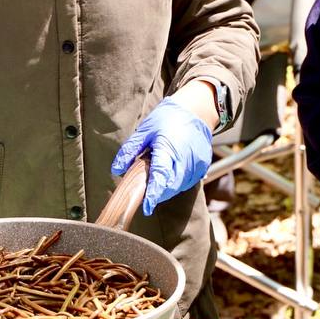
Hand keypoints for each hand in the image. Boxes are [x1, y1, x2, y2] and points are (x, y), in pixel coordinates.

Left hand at [112, 97, 212, 215]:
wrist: (195, 110)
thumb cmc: (167, 118)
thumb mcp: (145, 131)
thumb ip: (130, 151)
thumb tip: (116, 170)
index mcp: (168, 148)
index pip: (161, 175)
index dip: (153, 193)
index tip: (146, 208)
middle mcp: (185, 159)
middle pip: (170, 186)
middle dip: (157, 194)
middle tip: (145, 194)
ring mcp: (196, 164)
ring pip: (179, 186)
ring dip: (166, 189)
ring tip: (158, 176)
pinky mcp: (202, 167)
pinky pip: (187, 182)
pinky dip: (176, 183)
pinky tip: (170, 174)